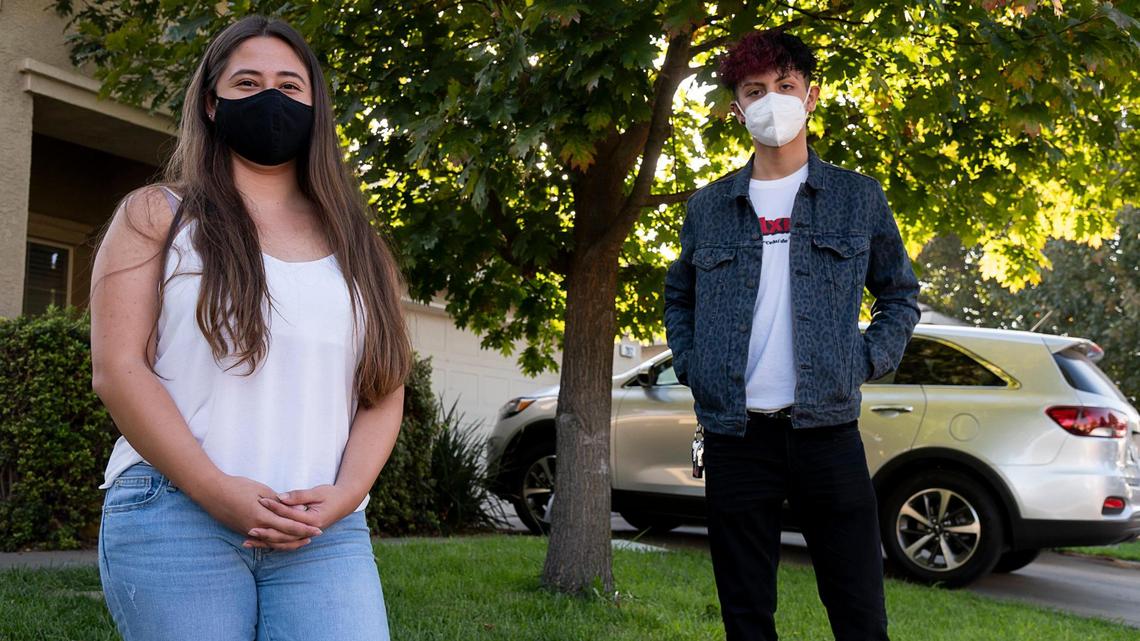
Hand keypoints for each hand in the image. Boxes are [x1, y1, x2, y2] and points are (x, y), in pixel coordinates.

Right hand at [197, 474, 322, 550]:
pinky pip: (262, 540)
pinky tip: (281, 543)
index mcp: (262, 516)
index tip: (318, 529)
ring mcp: (248, 531)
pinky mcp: (242, 531)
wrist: (211, 492)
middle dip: (301, 537)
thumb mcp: (261, 490)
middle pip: (283, 537)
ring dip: (288, 543)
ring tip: (301, 542)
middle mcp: (256, 527)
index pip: (289, 526)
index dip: (305, 528)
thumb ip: (279, 503)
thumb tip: (297, 510)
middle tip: (316, 536)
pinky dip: (274, 543)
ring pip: (272, 542)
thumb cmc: (237, 486)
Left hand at [243, 484, 357, 549]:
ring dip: (265, 542)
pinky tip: (259, 543)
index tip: (260, 501)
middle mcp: (309, 530)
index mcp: (313, 520)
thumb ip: (299, 496)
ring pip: (283, 542)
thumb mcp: (317, 492)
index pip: (289, 516)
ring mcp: (306, 534)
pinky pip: (285, 542)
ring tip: (248, 542)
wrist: (346, 502)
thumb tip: (280, 497)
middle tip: (248, 529)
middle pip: (283, 534)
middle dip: (265, 533)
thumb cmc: (332, 495)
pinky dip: (272, 543)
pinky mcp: (302, 534)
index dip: (274, 508)